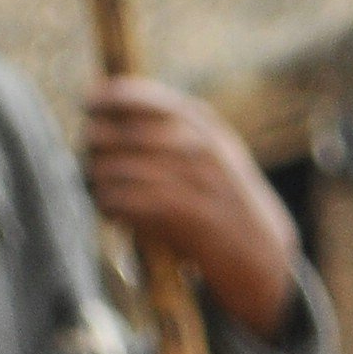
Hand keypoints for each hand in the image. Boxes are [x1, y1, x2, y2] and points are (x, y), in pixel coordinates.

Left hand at [83, 78, 298, 335]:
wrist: (263, 256)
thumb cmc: (227, 205)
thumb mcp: (215, 156)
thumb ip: (178, 130)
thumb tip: (116, 105)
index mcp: (208, 129)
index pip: (148, 99)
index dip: (112, 97)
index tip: (90, 102)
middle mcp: (202, 149)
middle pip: (124, 133)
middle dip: (98, 144)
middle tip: (91, 158)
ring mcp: (196, 181)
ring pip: (119, 167)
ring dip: (100, 179)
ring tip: (99, 189)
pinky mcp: (186, 216)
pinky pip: (128, 201)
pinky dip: (111, 205)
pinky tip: (111, 211)